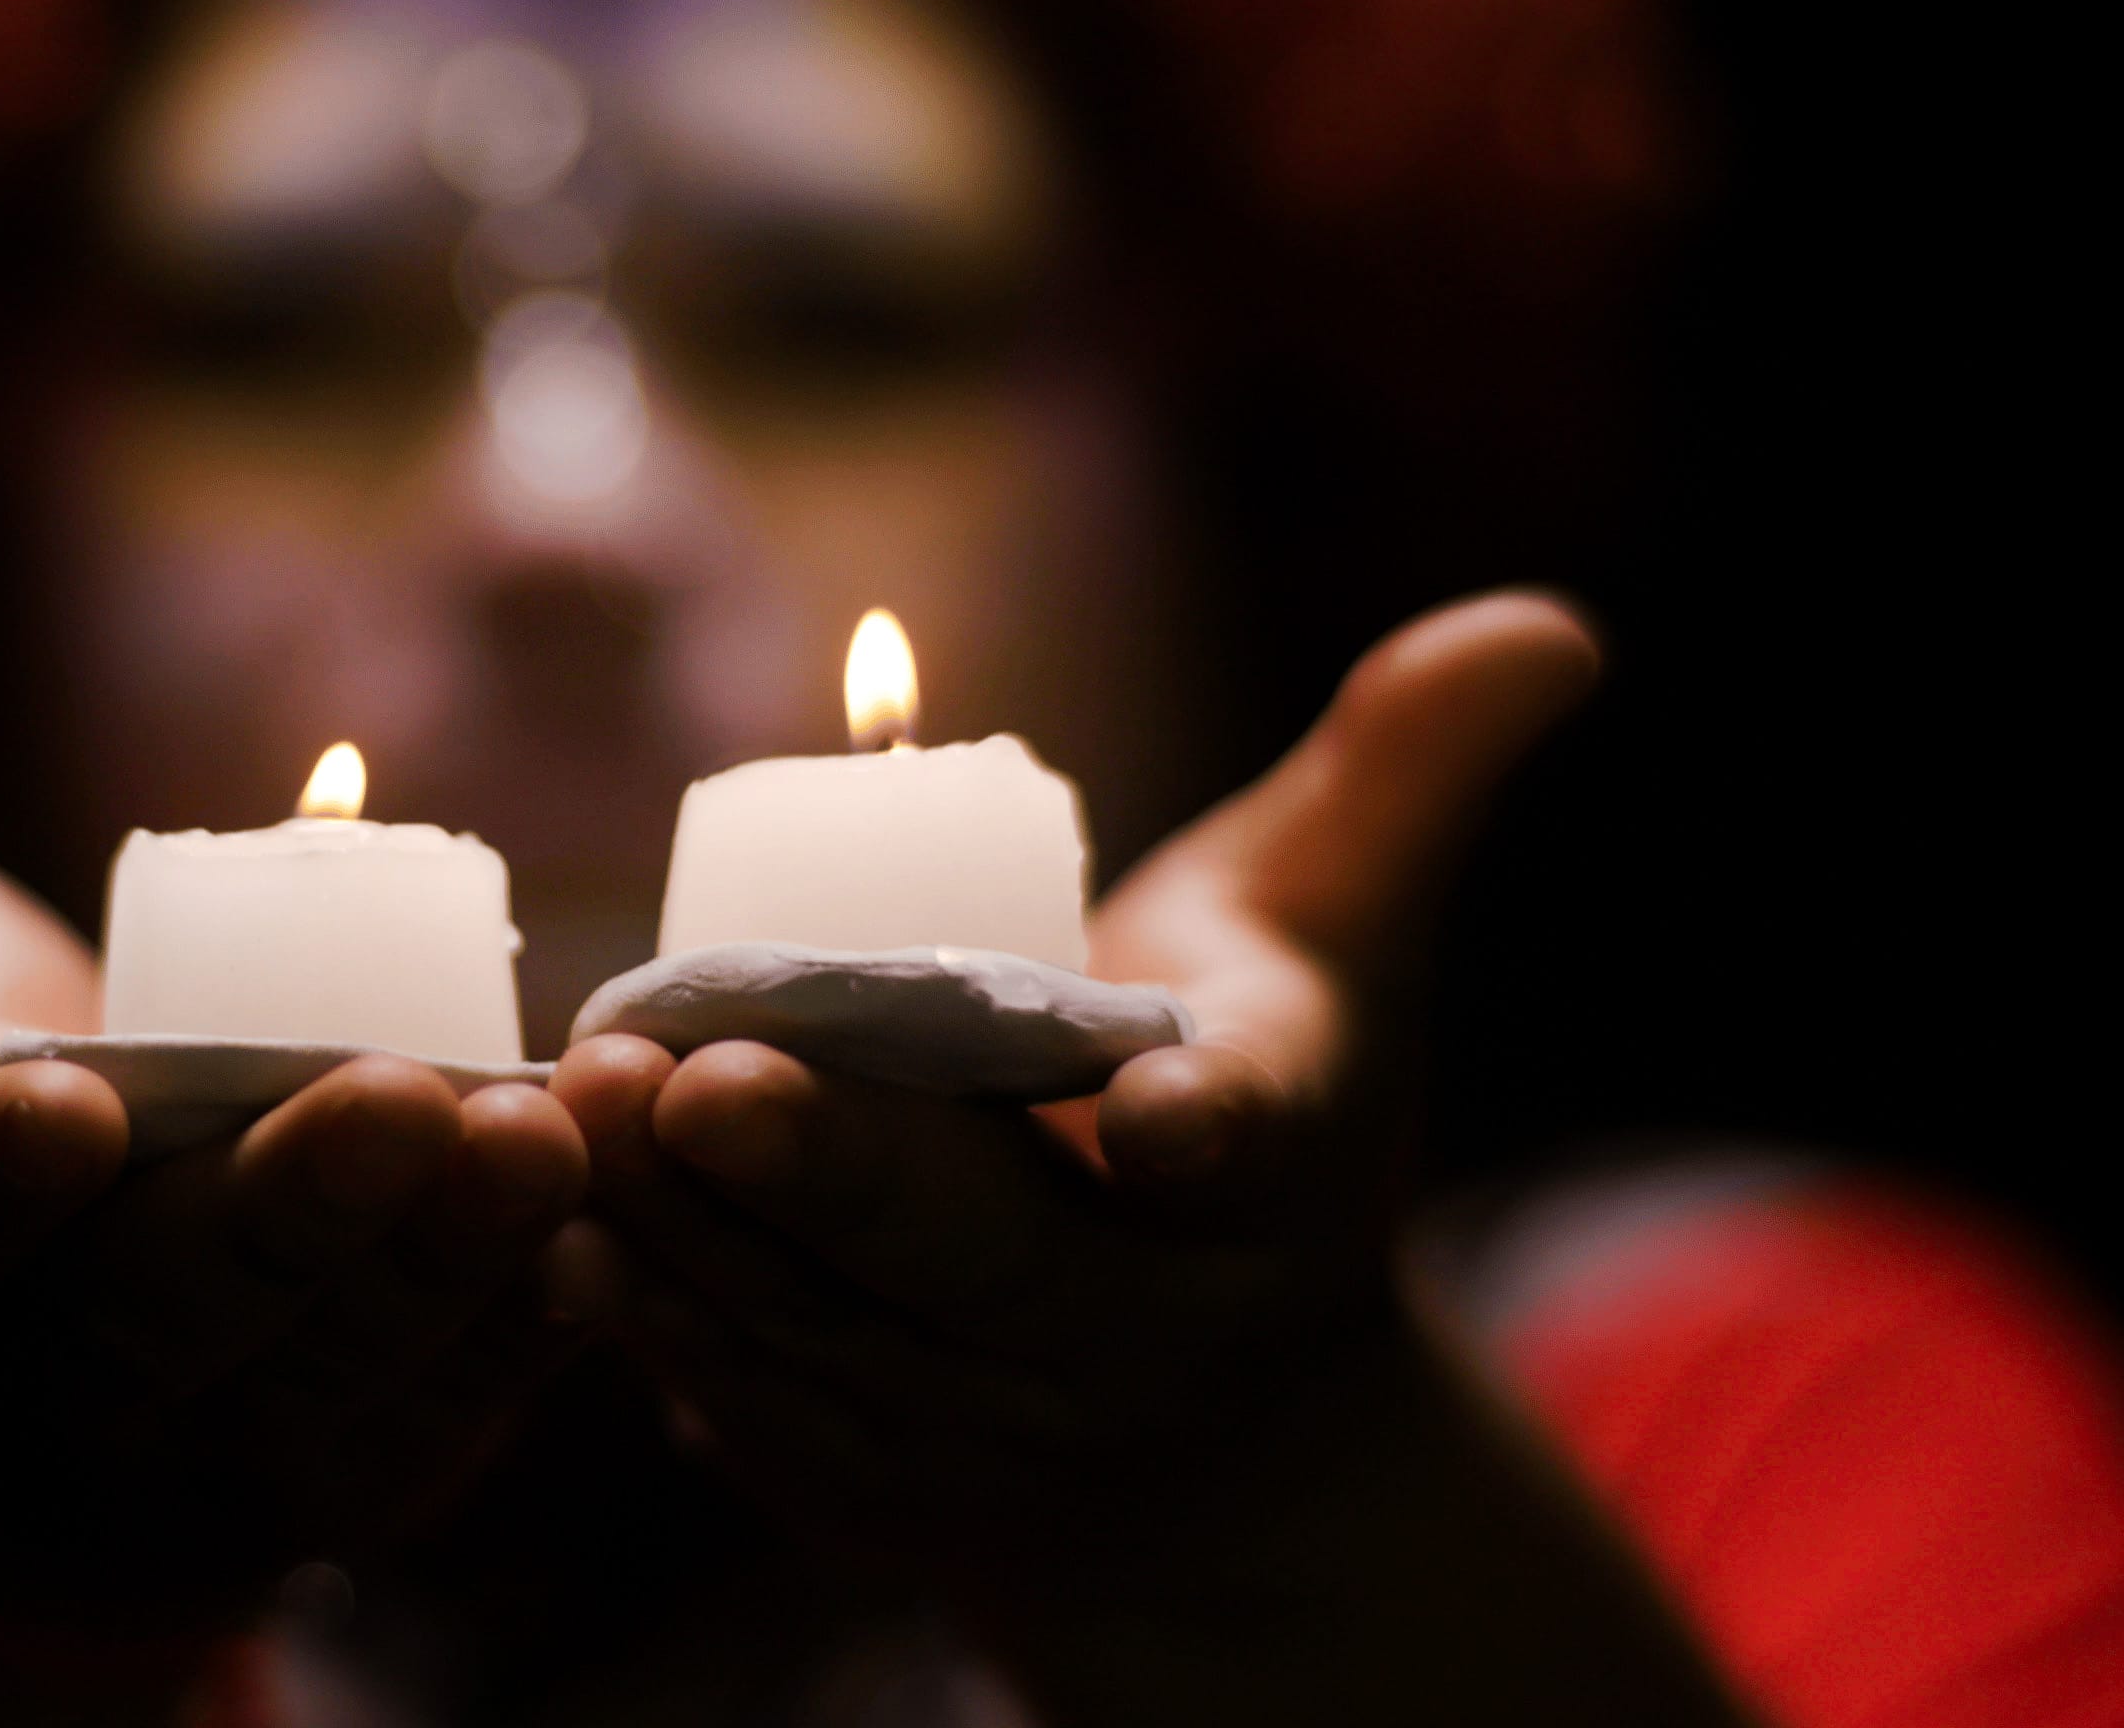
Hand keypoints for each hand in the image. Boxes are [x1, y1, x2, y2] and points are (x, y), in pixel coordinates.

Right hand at [0, 603, 593, 1638]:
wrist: (23, 1373)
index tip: (53, 1109)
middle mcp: (36, 1371)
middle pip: (155, 1312)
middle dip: (277, 1217)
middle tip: (394, 1099)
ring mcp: (197, 1452)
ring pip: (321, 1380)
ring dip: (440, 1270)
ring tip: (545, 1136)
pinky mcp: (341, 1481)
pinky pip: (439, 1427)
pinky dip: (527, 1335)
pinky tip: (611, 1218)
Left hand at [552, 593, 1733, 1723]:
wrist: (1215, 1435)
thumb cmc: (1252, 1099)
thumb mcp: (1339, 935)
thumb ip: (1407, 774)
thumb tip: (1551, 625)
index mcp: (1272, 1175)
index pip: (1254, 1141)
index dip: (1206, 1126)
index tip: (1159, 1122)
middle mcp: (1150, 1334)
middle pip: (987, 1261)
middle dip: (842, 1175)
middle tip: (698, 1074)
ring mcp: (1008, 1438)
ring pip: (835, 1336)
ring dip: (700, 1233)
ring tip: (591, 1104)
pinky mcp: (883, 1497)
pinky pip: (756, 1414)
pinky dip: (662, 1324)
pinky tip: (572, 1219)